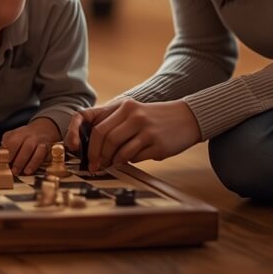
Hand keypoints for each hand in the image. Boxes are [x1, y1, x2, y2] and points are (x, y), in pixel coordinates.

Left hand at [2, 118, 61, 174]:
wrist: (44, 128)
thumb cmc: (23, 138)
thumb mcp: (11, 139)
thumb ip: (3, 153)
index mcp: (18, 133)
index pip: (11, 142)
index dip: (7, 154)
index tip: (3, 164)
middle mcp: (30, 136)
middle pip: (25, 146)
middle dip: (19, 160)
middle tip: (14, 172)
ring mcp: (40, 141)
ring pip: (37, 150)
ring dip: (31, 162)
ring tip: (26, 172)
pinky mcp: (49, 148)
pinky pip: (47, 154)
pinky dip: (42, 162)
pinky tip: (38, 169)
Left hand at [67, 98, 200, 172]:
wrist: (187, 118)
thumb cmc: (155, 118)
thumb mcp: (135, 112)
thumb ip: (116, 124)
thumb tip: (95, 146)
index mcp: (126, 107)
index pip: (98, 128)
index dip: (90, 145)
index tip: (86, 156)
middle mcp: (135, 117)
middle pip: (106, 140)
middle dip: (98, 156)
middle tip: (96, 166)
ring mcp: (147, 131)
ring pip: (120, 151)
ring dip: (113, 161)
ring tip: (113, 164)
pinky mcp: (158, 145)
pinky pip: (136, 158)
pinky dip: (129, 161)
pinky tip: (132, 159)